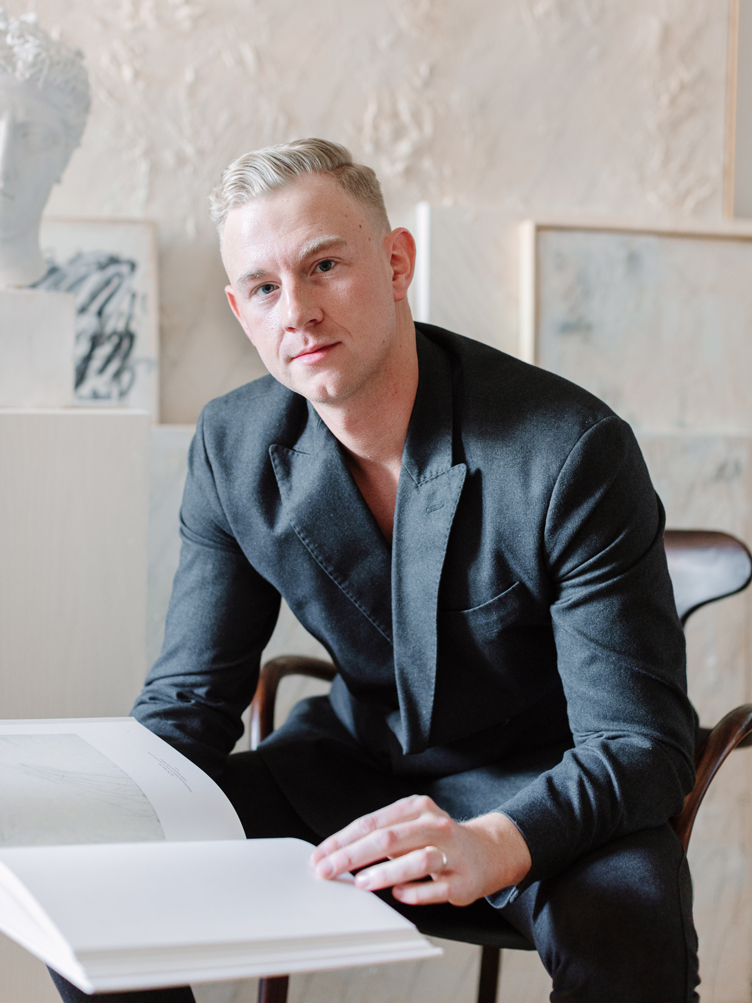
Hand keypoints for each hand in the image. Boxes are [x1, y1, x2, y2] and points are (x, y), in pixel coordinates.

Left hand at [310, 795, 531, 905]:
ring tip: (360, 883)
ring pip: (417, 860)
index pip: (371, 822)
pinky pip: (436, 888)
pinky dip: (415, 891)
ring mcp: (451, 853)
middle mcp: (434, 825)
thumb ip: (379, 837)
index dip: (342, 840)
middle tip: (328, 871)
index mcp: (416, 808)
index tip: (319, 857)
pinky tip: (397, 895)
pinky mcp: (464, 880)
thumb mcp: (410, 827)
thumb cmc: (437, 840)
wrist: (488, 851)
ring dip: (385, 872)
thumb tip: (335, 855)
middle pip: (389, 838)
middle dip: (353, 855)